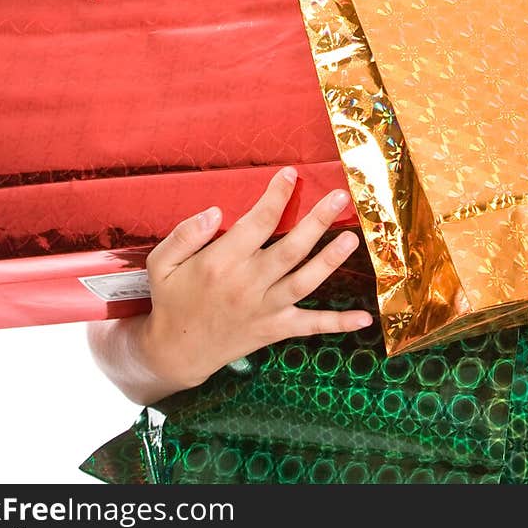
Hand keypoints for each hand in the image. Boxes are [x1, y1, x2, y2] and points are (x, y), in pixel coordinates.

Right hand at [140, 166, 372, 392]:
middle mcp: (247, 285)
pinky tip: (364, 319)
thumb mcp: (163, 263)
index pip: (256, 224)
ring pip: (304, 282)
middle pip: (290, 249)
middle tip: (340, 197)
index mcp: (220, 263)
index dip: (276, 197)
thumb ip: (186, 234)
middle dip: (317, 221)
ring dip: (330, 260)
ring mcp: (265, 309)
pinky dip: (338, 323)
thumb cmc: (172, 299)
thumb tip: (217, 211)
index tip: (291, 174)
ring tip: (352, 238)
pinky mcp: (274, 330)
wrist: (176, 353)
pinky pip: (310, 326)